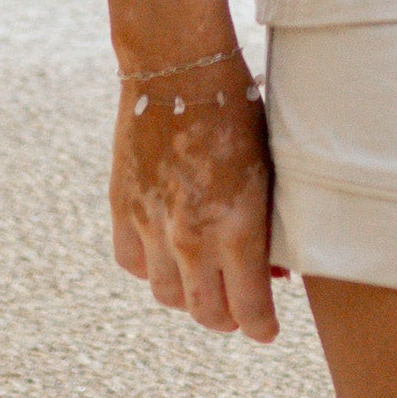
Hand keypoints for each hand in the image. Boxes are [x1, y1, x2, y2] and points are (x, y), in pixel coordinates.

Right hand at [112, 59, 279, 342]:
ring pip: (167, 294)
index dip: (261, 328)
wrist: (180, 66)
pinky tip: (167, 254)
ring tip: (204, 284)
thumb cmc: (239, 110)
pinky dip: (151, 267)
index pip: (248, 311)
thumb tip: (272, 269)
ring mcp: (153, 226)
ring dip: (189, 297)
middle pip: (206, 313)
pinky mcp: (124, 208)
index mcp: (237, 227)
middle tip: (240, 312)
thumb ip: (267, 223)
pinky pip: (133, 262)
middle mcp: (192, 237)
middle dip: (228, 319)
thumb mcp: (268, 169)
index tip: (267, 330)